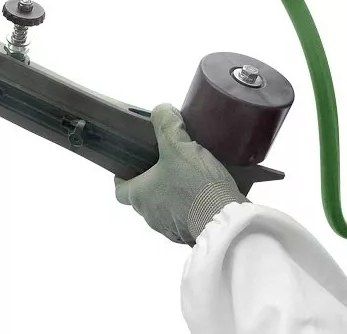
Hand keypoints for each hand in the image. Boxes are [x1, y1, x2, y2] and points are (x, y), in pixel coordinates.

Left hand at [115, 104, 246, 244]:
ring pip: (166, 208)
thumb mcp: (178, 144)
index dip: (123, 177)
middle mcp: (151, 216)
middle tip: (168, 162)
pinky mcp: (192, 235)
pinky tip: (208, 192)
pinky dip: (193, 206)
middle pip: (145, 197)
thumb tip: (161, 110)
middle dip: (154, 181)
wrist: (226, 222)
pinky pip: (187, 218)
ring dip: (175, 194)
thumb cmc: (195, 184)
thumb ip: (166, 123)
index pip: (120, 190)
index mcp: (140, 196)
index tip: (131, 166)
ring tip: (192, 174)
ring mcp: (172, 229)